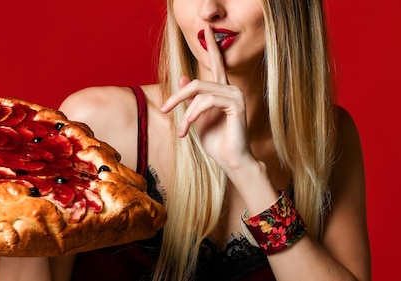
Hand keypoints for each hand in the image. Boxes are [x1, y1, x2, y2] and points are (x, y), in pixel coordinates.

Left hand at [160, 25, 254, 171]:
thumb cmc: (215, 142)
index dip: (211, 46)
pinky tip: (188, 128)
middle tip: (163, 110)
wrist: (230, 161)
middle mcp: (230, 89)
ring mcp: (235, 94)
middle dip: (176, 97)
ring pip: (199, 91)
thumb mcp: (196, 118)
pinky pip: (207, 101)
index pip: (216, 63)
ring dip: (186, 112)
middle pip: (196, 82)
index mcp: (222, 90)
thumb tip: (182, 77)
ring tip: (182, 130)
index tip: (206, 29)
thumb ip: (190, 99)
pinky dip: (193, 114)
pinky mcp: (236, 104)